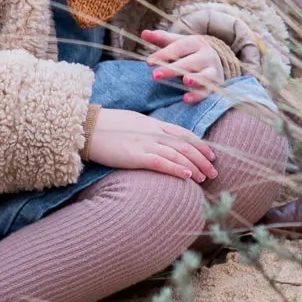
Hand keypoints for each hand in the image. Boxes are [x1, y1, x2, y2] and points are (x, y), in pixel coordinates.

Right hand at [84, 108, 216, 179]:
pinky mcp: (135, 155)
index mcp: (153, 124)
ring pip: (177, 154)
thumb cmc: (106, 127)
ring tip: (205, 177)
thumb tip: (158, 140)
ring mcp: (145, 143)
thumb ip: (147, 131)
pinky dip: (176, 168)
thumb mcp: (132, 124)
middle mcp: (153, 132)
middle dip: (202, 159)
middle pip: (185, 145)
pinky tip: (187, 176)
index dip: (200, 144)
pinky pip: (161, 162)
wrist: (86, 128)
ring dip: (194, 166)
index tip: (212, 155)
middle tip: (215, 171)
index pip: (183, 134)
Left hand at [144, 29, 224, 103]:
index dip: (164, 54)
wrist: (215, 61)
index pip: (179, 47)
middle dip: (172, 69)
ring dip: (195, 78)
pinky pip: (206, 91)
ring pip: (204, 75)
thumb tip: (144, 33)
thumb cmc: (190, 52)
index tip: (149, 62)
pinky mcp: (213, 86)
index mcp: (196, 42)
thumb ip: (161, 39)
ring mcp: (212, 71)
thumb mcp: (178, 43)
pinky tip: (186, 99)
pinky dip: (197, 95)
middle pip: (189, 62)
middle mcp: (206, 55)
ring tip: (185, 81)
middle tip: (155, 76)